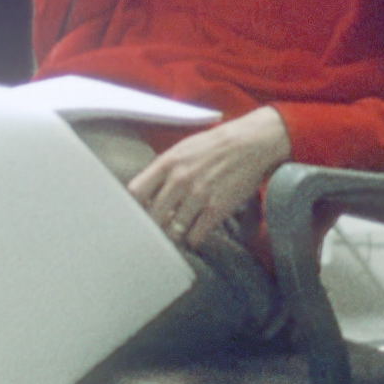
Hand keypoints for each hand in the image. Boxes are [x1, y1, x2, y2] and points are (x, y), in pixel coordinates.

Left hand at [129, 107, 290, 251]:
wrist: (250, 143)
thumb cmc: (213, 146)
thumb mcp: (181, 150)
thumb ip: (161, 170)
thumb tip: (144, 194)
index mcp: (167, 163)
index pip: (136, 193)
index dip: (134, 207)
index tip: (138, 212)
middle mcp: (180, 180)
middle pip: (153, 216)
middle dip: (153, 226)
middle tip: (157, 230)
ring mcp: (198, 196)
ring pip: (173, 230)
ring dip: (174, 235)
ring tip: (176, 234)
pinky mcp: (217, 209)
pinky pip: (196, 236)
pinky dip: (193, 239)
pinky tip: (194, 234)